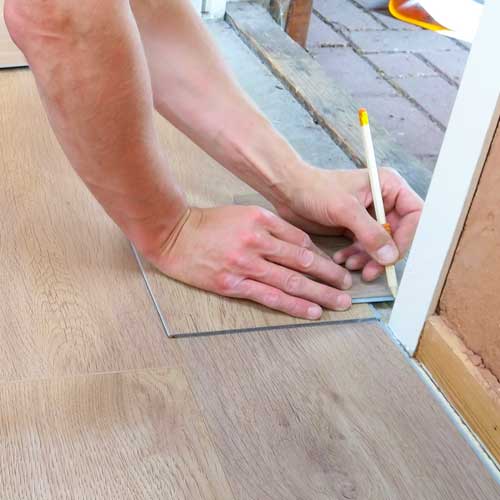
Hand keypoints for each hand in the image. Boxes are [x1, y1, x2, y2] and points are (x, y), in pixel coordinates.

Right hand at [148, 205, 353, 318]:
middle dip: (329, 276)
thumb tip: (300, 246)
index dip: (322, 256)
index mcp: (261, 220)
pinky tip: (311, 311)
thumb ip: (270, 226)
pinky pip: (269, 296)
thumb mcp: (243, 214)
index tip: (334, 267)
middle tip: (347, 287)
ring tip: (339, 303)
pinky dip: (293, 305)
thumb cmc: (209, 224)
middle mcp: (256, 241)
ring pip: (291, 280)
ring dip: (319, 293)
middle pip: (302, 261)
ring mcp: (245, 264)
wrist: (173, 234)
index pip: (301, 241)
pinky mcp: (232, 284)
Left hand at [272, 166, 422, 280]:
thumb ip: (370, 233)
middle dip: (383, 254)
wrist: (288, 191)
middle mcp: (383, 200)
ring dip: (368, 259)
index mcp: (388, 186)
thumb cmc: (315, 189)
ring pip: (380, 245)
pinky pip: (364, 248)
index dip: (407, 237)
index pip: (414, 214)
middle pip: (398, 234)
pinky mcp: (355, 227)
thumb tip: (390, 257)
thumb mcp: (345, 210)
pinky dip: (356, 256)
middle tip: (370, 271)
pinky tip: (341, 259)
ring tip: (350, 265)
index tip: (392, 255)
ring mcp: (369, 216)